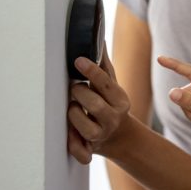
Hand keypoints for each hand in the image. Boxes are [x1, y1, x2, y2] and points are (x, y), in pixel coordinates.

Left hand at [67, 46, 132, 162]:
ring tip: (72, 108)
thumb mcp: (112, 86)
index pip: (106, 84)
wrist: (120, 137)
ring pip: (84, 126)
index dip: (91, 71)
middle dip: (79, 93)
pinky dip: (75, 147)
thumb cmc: (110, 104)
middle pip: (94, 104)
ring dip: (73, 115)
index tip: (78, 60)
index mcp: (120, 100)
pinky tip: (70, 137)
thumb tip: (97, 36)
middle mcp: (112, 118)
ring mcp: (101, 135)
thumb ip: (103, 65)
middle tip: (74, 88)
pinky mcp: (91, 149)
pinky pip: (81, 152)